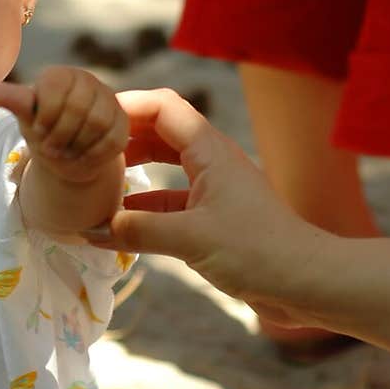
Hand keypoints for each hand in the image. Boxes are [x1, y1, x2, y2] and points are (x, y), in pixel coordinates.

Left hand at [0, 65, 128, 183]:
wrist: (67, 155)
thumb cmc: (43, 130)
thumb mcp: (27, 119)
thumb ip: (15, 102)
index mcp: (60, 75)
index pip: (54, 89)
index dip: (45, 116)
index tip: (37, 131)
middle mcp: (87, 81)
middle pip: (77, 107)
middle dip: (60, 135)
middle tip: (50, 148)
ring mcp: (108, 99)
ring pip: (98, 122)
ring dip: (77, 145)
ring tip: (65, 152)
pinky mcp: (122, 121)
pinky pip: (112, 138)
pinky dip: (93, 154)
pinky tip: (82, 156)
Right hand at [105, 88, 315, 326]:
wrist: (306, 283)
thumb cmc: (256, 250)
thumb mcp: (190, 238)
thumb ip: (137, 231)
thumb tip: (90, 230)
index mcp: (209, 150)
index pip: (162, 106)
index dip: (125, 105)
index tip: (89, 119)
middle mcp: (211, 161)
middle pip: (159, 131)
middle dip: (122, 135)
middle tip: (83, 148)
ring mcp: (213, 189)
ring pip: (164, 166)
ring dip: (133, 169)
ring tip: (94, 179)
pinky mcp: (213, 218)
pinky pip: (170, 201)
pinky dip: (144, 206)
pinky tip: (118, 222)